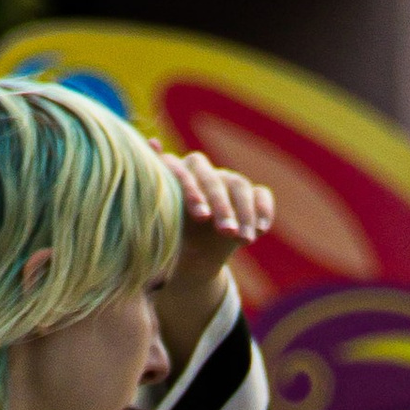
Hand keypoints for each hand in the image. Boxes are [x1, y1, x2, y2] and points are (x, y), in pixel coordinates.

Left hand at [152, 151, 274, 357]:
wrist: (189, 258)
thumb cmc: (166, 239)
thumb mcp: (153, 225)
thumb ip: (146, 194)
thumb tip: (146, 150)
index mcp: (178, 174)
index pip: (187, 173)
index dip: (195, 192)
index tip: (200, 218)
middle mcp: (204, 172)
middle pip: (215, 179)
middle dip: (223, 206)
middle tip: (225, 232)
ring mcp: (228, 181)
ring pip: (240, 186)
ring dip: (244, 213)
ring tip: (244, 240)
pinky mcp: (250, 195)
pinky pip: (261, 194)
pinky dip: (264, 210)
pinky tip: (262, 230)